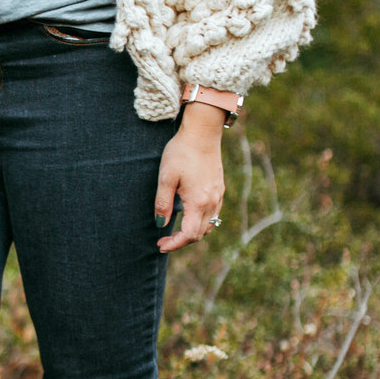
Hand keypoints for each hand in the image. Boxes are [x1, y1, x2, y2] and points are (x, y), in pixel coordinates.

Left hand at [155, 103, 225, 252]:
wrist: (202, 133)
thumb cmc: (181, 153)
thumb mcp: (166, 178)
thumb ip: (163, 204)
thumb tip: (161, 224)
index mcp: (199, 202)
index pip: (189, 235)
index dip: (175, 244)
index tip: (160, 246)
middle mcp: (212, 202)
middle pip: (200, 233)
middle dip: (181, 241)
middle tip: (163, 241)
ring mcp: (218, 196)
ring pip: (208, 225)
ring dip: (192, 232)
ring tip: (174, 231)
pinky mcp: (219, 189)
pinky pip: (213, 214)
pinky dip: (200, 222)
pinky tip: (188, 216)